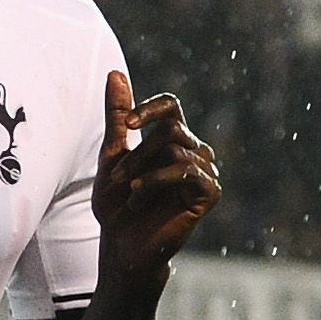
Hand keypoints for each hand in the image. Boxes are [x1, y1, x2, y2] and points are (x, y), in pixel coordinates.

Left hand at [90, 71, 220, 280]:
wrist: (122, 247)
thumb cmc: (117, 205)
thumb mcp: (111, 155)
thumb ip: (117, 117)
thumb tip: (114, 73)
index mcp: (173, 141)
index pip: (171, 106)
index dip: (150, 109)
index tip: (129, 124)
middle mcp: (193, 152)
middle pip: (170, 129)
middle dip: (138, 152)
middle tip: (118, 178)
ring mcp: (204, 172)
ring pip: (175, 148)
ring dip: (142, 171)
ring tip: (129, 194)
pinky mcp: (209, 193)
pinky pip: (187, 170)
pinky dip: (156, 181)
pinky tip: (140, 198)